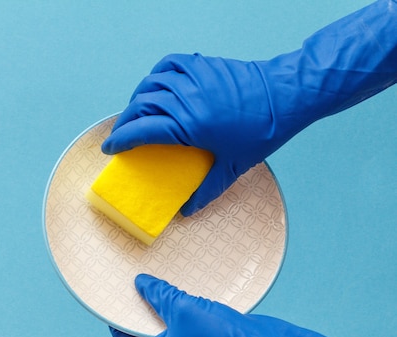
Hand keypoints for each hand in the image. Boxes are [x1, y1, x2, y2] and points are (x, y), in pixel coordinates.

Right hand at [103, 0, 396, 215]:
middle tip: (121, 133)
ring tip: (137, 110)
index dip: (120, 140)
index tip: (109, 148)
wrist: (287, 95)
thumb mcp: (234, 167)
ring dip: (138, 97)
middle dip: (125, 121)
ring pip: (151, 83)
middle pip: (140, 106)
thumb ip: (208, 190)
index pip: (141, 130)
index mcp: (189, 126)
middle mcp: (185, 100)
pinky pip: (170, 64)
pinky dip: (157, 73)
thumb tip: (188, 211)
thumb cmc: (262, 132)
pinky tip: (158, 83)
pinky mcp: (203, 65)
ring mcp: (193, 79)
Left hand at [111, 274, 369, 336]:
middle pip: (145, 336)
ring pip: (166, 333)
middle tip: (134, 290)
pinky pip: (183, 332)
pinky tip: (179, 297)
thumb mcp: (180, 307)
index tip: (114, 300)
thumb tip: (140, 283)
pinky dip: (177, 317)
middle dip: (140, 313)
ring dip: (160, 313)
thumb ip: (158, 294)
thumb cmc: (217, 334)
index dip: (118, 320)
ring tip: (155, 289)